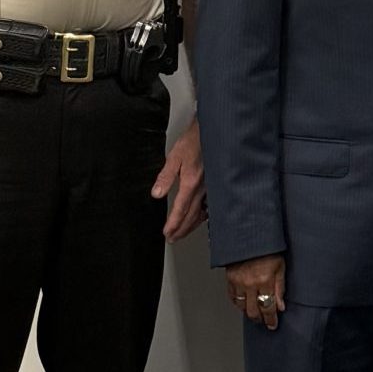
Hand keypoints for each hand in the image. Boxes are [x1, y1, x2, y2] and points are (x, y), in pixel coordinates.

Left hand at [153, 118, 206, 241]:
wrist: (213, 132)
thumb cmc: (194, 141)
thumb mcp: (174, 157)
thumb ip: (165, 177)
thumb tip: (156, 194)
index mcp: (191, 183)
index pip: (181, 209)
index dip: (173, 224)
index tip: (167, 233)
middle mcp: (202, 189)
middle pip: (191, 216)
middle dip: (181, 229)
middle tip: (173, 238)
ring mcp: (211, 188)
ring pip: (202, 213)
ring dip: (191, 225)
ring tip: (184, 233)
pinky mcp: (215, 185)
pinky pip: (210, 206)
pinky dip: (204, 216)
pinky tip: (201, 218)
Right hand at [227, 254, 286, 330]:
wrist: (249, 235)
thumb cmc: (267, 248)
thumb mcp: (280, 267)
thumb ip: (280, 288)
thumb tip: (280, 306)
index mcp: (265, 280)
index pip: (268, 308)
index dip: (271, 319)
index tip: (272, 325)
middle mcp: (250, 284)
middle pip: (253, 311)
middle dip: (260, 319)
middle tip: (264, 321)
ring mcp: (238, 282)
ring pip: (242, 306)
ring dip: (249, 312)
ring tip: (255, 314)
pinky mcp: (229, 279)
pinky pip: (232, 297)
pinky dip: (238, 304)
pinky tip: (243, 305)